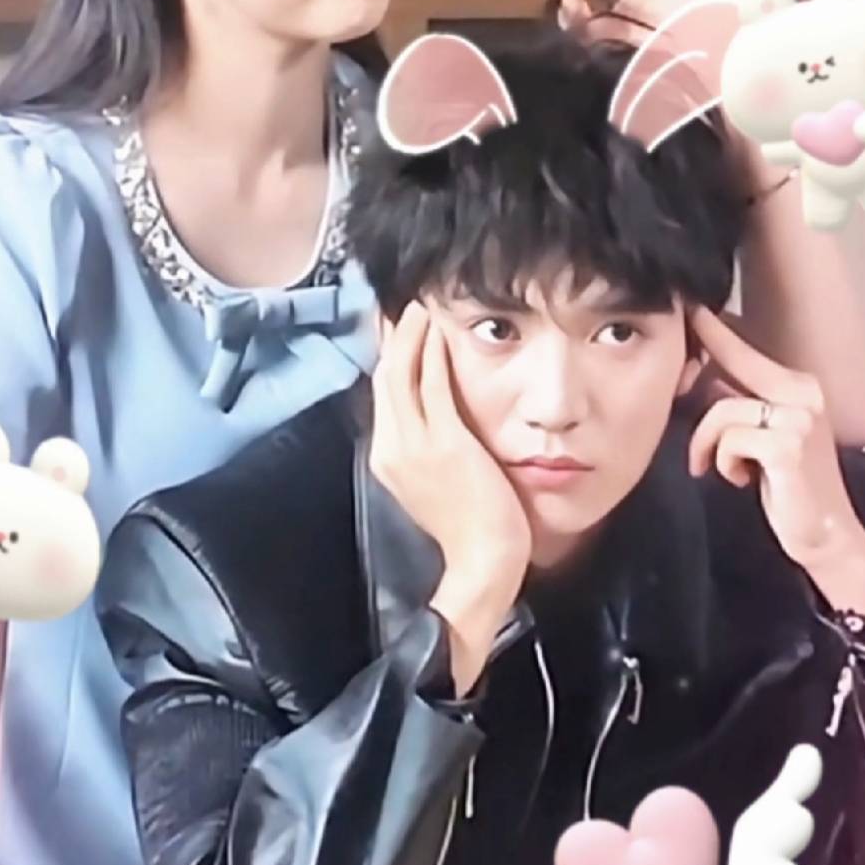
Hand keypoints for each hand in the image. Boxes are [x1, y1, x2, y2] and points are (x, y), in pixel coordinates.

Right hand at [370, 305, 532, 689]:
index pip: (382, 395)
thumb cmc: (470, 527)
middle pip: (384, 378)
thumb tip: (434, 420)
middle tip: (403, 303)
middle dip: (392, 337)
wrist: (482, 562)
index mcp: (387, 457)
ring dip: (410, 335)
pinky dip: (432, 353)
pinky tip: (439, 329)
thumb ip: (426, 448)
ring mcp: (415, 444)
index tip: (393, 328)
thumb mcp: (434, 482)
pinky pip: (433, 385)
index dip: (386, 356)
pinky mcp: (445, 442)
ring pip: (401, 374)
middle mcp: (392, 446)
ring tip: (420, 305)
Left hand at [686, 307, 864, 615]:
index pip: (746, 348)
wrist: (825, 533)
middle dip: (697, 382)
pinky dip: (724, 462)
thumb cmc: (790, 484)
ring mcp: (798, 418)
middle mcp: (802, 394)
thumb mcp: (763, 435)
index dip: (714, 327)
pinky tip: (739, 479)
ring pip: (720, 409)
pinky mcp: (786, 447)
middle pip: (730, 364)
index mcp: (798, 386)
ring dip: (709, 445)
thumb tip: (706, 373)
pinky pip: (727, 439)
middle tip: (690, 423)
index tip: (691, 306)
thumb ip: (740, 401)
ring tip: (721, 468)